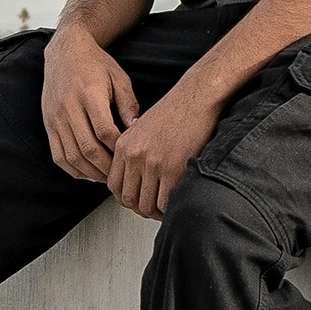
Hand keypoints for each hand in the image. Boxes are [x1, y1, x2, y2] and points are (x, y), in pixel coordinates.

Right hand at [42, 25, 139, 182]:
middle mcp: (69, 107)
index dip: (119, 148)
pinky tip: (87, 173)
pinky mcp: (48, 124)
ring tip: (106, 178)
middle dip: (107, 167)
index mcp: (89, 94)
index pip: (105, 131)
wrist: (65, 52)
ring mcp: (55, 118)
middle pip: (88, 148)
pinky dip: (73, 169)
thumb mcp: (119, 79)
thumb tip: (137, 133)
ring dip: (90, 172)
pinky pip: (58, 155)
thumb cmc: (97, 65)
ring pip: (72, 156)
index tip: (130, 155)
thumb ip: (129, 106)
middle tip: (121, 174)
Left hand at [106, 77, 224, 220]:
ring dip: (155, 212)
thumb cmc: (175, 109)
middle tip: (152, 209)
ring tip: (164, 209)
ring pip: (146, 205)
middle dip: (140, 209)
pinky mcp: (173, 169)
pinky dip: (169, 209)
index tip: (135, 201)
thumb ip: (133, 150)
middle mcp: (135, 156)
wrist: (196, 97)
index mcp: (124, 146)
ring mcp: (153, 164)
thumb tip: (133, 174)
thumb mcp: (142, 128)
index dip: (124, 199)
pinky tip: (174, 203)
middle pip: (128, 199)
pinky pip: (165, 202)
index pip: (113, 185)